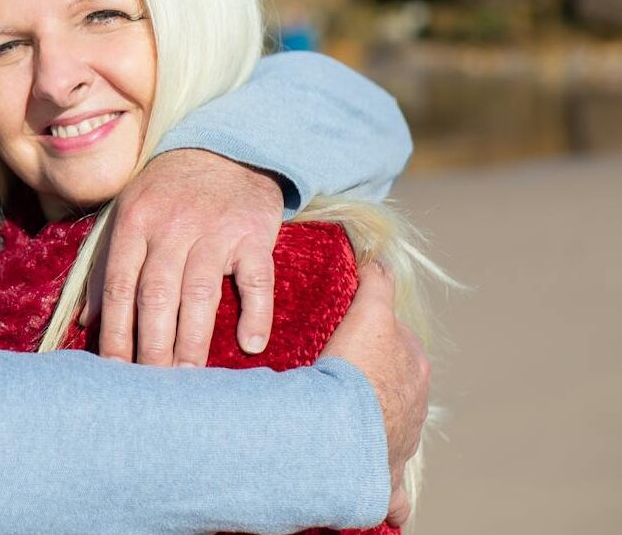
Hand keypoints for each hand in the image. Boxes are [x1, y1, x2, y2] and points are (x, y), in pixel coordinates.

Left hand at [83, 148, 283, 366]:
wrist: (224, 149)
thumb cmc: (167, 193)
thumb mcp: (128, 215)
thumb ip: (105, 265)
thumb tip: (86, 322)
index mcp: (134, 222)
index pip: (119, 285)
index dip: (115, 332)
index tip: (114, 372)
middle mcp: (172, 226)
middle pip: (157, 295)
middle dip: (152, 347)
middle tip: (152, 388)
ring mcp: (215, 230)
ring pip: (201, 293)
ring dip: (193, 341)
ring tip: (188, 381)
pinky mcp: (254, 234)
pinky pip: (256, 279)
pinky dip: (256, 313)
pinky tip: (250, 345)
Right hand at [320, 262, 429, 527]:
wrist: (342, 429)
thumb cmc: (354, 373)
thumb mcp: (368, 315)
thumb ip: (376, 284)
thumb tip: (381, 256)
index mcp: (412, 369)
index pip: (402, 343)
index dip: (379, 336)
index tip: (356, 336)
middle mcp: (415, 408)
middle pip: (403, 389)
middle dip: (384, 386)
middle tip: (346, 379)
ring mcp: (403, 445)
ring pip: (398, 438)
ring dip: (382, 434)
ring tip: (351, 429)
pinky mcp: (386, 483)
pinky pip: (394, 500)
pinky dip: (389, 501)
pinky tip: (377, 497)